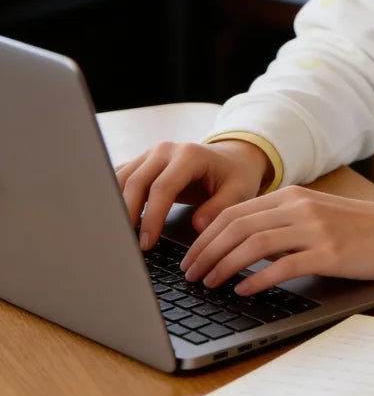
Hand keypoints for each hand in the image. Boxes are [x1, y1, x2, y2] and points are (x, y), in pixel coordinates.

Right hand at [115, 139, 271, 250]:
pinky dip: (113, 197)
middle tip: (128, 245)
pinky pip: (120, 177)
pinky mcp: (141, 161)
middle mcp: (165, 150)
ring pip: (122, 179)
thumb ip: (219, 208)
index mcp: (189, 155)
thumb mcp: (239, 191)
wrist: (230, 158)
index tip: (147, 243)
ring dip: (117, 207)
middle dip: (128, 215)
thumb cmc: (234, 176)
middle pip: (136, 182)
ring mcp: (150, 154)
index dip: (152, 217)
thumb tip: (198, 226)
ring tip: (118, 235)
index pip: (163, 187)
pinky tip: (112, 219)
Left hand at [179, 188, 373, 291]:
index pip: (234, 212)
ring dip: (224, 265)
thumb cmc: (356, 230)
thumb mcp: (313, 217)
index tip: (190, 256)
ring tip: (208, 283)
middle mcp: (299, 207)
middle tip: (190, 274)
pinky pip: (283, 265)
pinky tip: (243, 291)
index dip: (205, 235)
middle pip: (237, 226)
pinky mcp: (329, 253)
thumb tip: (238, 247)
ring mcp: (314, 229)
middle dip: (206, 251)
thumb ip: (280, 225)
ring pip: (253, 243)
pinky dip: (257, 279)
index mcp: (291, 196)